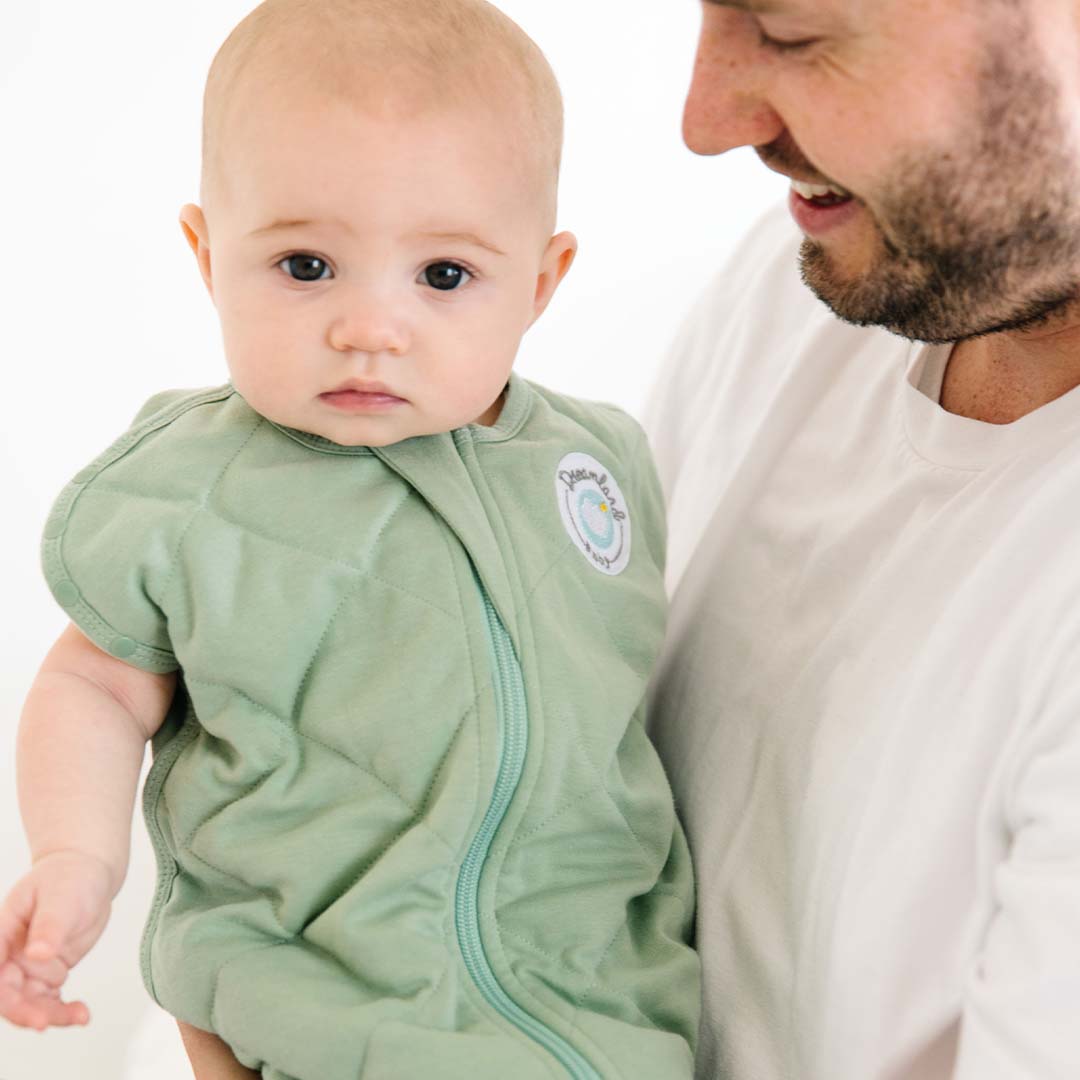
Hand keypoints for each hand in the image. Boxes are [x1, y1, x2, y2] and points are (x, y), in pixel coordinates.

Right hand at [0, 850, 114, 1028]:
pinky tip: (81, 1015)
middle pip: (6, 993)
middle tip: (45, 1021)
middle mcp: (9, 954)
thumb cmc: (68, 877)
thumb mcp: (60, 895)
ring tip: (78, 1017)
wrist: (88, 875)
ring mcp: (28, 967)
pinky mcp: (48, 974)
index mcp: (1, 932)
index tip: (9, 1001)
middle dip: (23, 1011)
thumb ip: (49, 924)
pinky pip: (50, 1001)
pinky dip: (64, 1011)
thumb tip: (38, 952)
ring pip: (29, 1003)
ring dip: (50, 1014)